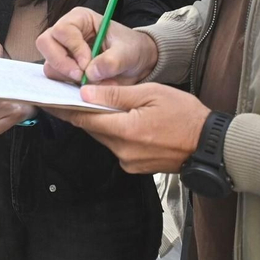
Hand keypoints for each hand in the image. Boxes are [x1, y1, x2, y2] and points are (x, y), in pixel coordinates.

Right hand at [37, 7, 157, 85]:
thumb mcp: (128, 52)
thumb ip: (111, 60)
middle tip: (80, 76)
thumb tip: (90, 73)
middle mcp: (66, 33)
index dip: (73, 48)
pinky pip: (55, 80)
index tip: (88, 63)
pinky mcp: (64, 71)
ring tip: (91, 82)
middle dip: (61, 63)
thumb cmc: (132, 49)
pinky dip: (68, 86)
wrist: (137, 65)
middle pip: (45, 44)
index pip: (63, 30)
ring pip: (49, 65)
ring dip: (67, 77)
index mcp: (80, 19)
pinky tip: (87, 87)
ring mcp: (62, 53)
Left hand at [52, 83, 208, 173]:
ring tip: (102, 103)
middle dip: (83, 112)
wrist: (209, 145)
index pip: (85, 118)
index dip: (65, 108)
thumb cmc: (185, 115)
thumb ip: (117, 94)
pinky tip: (125, 120)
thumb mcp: (152, 93)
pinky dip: (115, 132)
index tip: (49, 100)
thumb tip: (86, 92)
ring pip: (104, 137)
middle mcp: (123, 150)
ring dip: (101, 121)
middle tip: (72, 95)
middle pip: (93, 128)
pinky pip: (116, 146)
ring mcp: (128, 161)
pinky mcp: (135, 166)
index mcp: (126, 130)